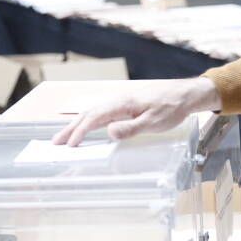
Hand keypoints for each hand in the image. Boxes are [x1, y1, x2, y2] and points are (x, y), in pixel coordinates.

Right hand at [52, 77, 220, 145]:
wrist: (184, 95)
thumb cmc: (171, 108)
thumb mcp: (153, 122)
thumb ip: (130, 128)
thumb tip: (108, 132)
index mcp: (121, 104)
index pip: (94, 118)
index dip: (80, 132)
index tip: (70, 145)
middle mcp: (117, 101)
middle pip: (88, 114)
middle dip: (70, 128)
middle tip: (55, 142)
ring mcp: (120, 102)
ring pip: (92, 113)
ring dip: (76, 125)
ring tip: (64, 136)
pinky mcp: (124, 106)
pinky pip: (100, 113)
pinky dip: (87, 121)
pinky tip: (86, 127)